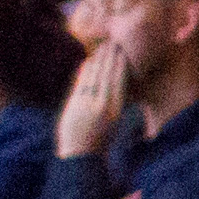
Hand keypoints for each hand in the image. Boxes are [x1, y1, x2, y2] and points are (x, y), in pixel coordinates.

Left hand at [55, 41, 130, 159]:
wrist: (80, 155)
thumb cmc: (97, 141)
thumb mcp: (112, 124)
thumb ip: (112, 106)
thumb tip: (115, 90)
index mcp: (116, 110)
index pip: (120, 82)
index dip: (121, 66)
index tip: (123, 53)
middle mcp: (104, 105)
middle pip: (109, 76)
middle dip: (111, 58)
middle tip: (113, 43)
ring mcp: (89, 104)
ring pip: (96, 77)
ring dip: (99, 60)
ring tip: (102, 48)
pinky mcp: (76, 105)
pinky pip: (82, 83)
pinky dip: (86, 71)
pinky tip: (88, 61)